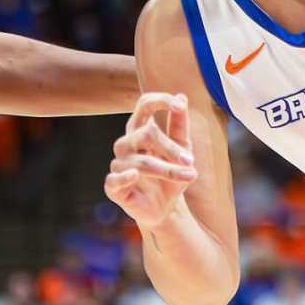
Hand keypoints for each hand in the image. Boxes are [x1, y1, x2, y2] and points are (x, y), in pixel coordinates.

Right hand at [105, 93, 197, 227]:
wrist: (165, 208)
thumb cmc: (171, 174)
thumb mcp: (182, 148)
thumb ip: (179, 125)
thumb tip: (181, 97)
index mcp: (139, 130)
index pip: (144, 105)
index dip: (160, 101)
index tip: (179, 106)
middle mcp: (125, 144)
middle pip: (146, 134)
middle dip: (172, 148)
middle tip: (191, 161)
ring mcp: (118, 166)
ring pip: (142, 162)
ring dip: (168, 170)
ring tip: (189, 176)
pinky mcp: (113, 187)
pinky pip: (115, 179)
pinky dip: (126, 177)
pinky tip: (136, 175)